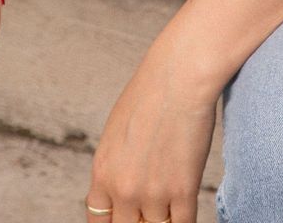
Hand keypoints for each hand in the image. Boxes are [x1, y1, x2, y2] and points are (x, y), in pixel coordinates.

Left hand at [85, 41, 218, 222]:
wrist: (179, 75)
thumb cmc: (150, 94)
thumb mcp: (117, 131)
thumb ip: (116, 166)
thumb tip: (120, 193)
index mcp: (102, 171)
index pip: (98, 220)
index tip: (126, 219)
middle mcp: (122, 188)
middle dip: (138, 222)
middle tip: (148, 212)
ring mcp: (152, 193)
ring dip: (162, 219)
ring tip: (169, 203)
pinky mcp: (182, 191)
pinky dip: (183, 221)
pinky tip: (185, 211)